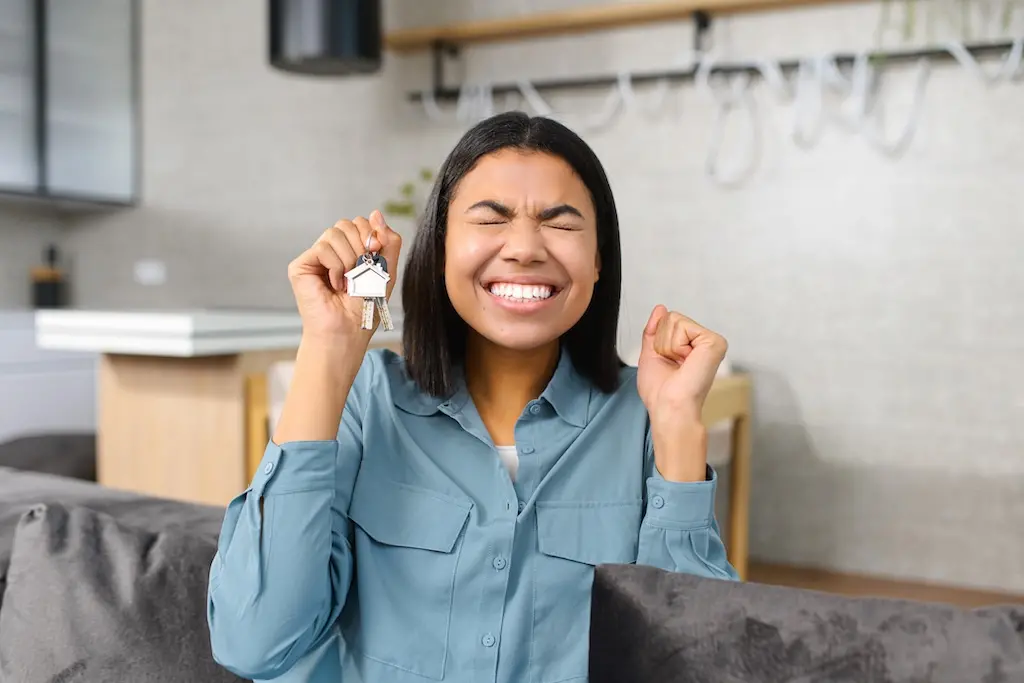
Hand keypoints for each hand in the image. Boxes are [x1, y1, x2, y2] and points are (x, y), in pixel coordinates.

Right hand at [288, 210, 401, 341]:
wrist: (348, 331)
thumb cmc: (365, 307)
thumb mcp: (386, 271)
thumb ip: (387, 241)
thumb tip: (376, 213)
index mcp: (350, 250)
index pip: (360, 223)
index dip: (372, 233)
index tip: (376, 252)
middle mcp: (331, 251)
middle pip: (347, 223)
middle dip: (361, 245)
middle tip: (362, 270)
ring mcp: (315, 258)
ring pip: (334, 233)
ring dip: (350, 258)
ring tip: (349, 281)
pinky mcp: (301, 266)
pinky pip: (323, 248)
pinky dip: (336, 266)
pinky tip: (336, 284)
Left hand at [636, 305, 727, 480]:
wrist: (669, 407)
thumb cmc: (660, 392)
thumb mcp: (651, 355)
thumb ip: (654, 330)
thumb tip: (660, 308)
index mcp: (691, 347)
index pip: (667, 321)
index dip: (658, 342)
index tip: (668, 364)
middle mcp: (704, 343)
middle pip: (670, 317)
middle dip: (662, 342)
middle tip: (673, 365)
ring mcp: (711, 341)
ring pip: (674, 319)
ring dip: (668, 345)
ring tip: (679, 365)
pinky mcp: (714, 341)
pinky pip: (682, 325)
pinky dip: (675, 345)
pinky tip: (686, 361)